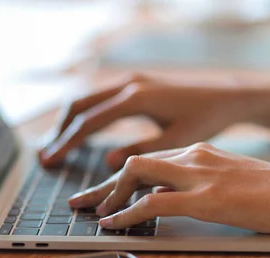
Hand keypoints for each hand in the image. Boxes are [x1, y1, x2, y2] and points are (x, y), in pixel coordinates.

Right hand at [39, 75, 245, 169]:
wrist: (224, 97)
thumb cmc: (205, 120)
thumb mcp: (175, 141)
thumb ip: (140, 152)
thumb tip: (107, 164)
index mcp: (136, 98)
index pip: (90, 121)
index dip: (67, 143)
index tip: (50, 160)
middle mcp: (129, 85)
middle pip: (80, 104)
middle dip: (59, 130)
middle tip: (45, 155)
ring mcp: (131, 82)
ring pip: (87, 98)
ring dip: (69, 121)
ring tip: (55, 145)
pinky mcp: (135, 85)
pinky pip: (100, 98)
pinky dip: (84, 115)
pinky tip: (80, 131)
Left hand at [68, 142, 269, 233]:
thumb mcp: (235, 181)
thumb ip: (207, 184)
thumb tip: (182, 200)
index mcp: (200, 152)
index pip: (149, 161)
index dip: (121, 177)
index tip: (104, 191)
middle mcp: (194, 156)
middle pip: (134, 163)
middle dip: (104, 184)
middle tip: (82, 201)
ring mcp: (198, 175)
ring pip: (136, 174)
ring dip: (109, 196)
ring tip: (94, 214)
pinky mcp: (205, 197)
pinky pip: (152, 202)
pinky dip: (126, 213)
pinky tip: (112, 224)